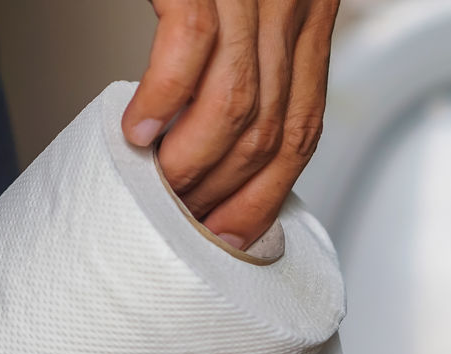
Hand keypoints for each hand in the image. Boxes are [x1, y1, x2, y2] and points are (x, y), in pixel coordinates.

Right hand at [122, 0, 339, 249]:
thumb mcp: (247, 8)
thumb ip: (246, 64)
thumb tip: (216, 146)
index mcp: (311, 16)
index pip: (302, 130)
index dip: (267, 194)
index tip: (232, 233)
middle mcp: (294, 2)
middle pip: (269, 128)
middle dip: (223, 191)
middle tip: (184, 218)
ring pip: (237, 103)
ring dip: (193, 161)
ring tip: (158, 186)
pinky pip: (192, 43)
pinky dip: (163, 97)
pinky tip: (139, 126)